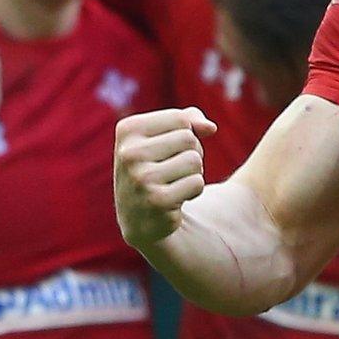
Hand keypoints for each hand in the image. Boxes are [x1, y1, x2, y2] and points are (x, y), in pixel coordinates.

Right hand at [113, 107, 218, 247]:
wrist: (141, 219)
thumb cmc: (157, 167)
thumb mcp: (165, 136)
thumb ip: (190, 119)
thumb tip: (210, 127)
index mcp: (127, 130)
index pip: (181, 119)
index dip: (186, 133)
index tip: (168, 150)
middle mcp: (128, 153)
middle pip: (189, 139)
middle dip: (190, 154)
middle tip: (171, 170)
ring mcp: (141, 178)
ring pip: (194, 160)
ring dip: (193, 173)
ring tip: (172, 183)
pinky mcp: (157, 201)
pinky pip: (197, 183)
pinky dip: (193, 191)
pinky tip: (174, 200)